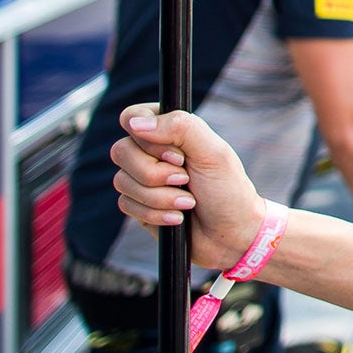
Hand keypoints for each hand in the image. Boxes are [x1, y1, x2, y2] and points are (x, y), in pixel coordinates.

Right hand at [112, 104, 268, 271]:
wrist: (230, 234)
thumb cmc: (228, 189)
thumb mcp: (212, 152)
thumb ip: (180, 128)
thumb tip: (135, 124)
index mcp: (171, 129)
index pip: (133, 118)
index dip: (150, 140)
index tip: (179, 156)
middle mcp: (152, 150)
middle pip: (121, 151)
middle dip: (155, 174)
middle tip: (186, 180)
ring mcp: (143, 178)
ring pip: (122, 181)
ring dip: (160, 197)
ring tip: (188, 202)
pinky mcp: (138, 204)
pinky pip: (126, 204)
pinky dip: (155, 213)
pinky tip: (178, 217)